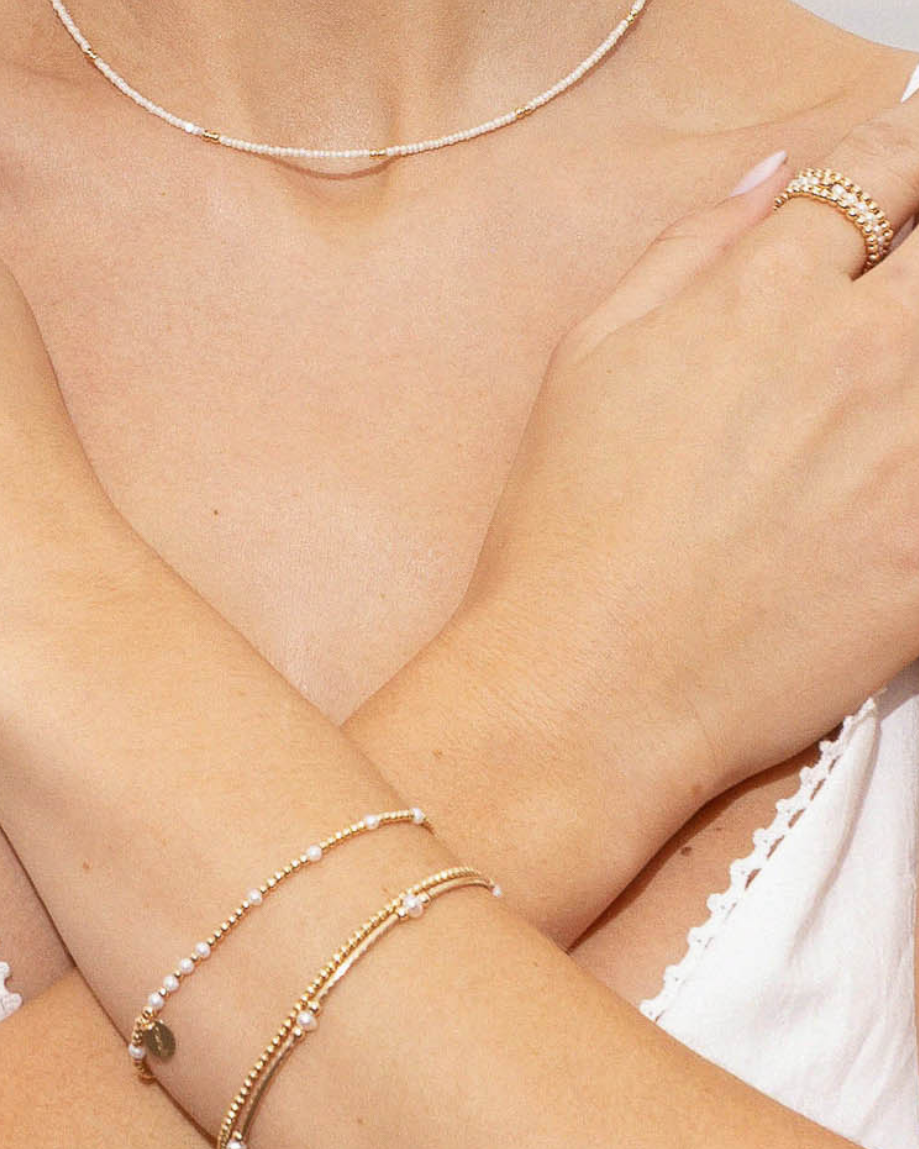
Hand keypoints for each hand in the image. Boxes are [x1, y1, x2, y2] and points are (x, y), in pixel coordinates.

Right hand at [464, 101, 918, 815]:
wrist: (592, 689)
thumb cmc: (567, 536)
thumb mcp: (588, 362)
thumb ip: (685, 252)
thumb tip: (770, 179)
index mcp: (763, 300)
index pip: (877, 174)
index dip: (904, 155)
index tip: (910, 165)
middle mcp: (858, 355)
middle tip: (888, 313)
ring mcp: (912, 454)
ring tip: (877, 405)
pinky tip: (890, 472)